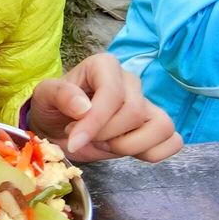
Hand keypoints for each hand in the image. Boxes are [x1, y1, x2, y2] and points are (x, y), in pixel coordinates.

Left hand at [28, 53, 181, 162]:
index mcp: (104, 66)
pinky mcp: (155, 127)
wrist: (57, 127)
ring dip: (130, 145)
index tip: (74, 140)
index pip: (113, 93)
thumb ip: (61, 95)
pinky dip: (151, 153)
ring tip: (104, 143)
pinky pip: (173, 142)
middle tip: (83, 138)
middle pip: (135, 112)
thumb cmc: (52, 108)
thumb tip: (84, 107)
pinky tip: (125, 149)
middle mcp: (130, 81)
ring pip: (161, 126)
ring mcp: (147, 104)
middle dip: (106, 135)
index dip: (96, 121)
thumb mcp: (45, 96)